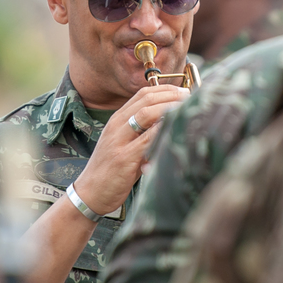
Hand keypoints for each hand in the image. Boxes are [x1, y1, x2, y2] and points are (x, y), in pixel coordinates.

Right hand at [74, 85, 188, 213]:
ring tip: (188, 110)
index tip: (185, 91)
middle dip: (173, 96)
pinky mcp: (123, 158)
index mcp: (117, 120)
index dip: (166, 89)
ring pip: (147, 114)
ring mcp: (119, 140)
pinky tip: (177, 130)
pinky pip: (147, 139)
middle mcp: (117, 125)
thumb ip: (143, 132)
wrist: (90, 192)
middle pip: (147, 99)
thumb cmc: (112, 170)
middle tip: (192, 98)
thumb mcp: (125, 144)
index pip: (143, 94)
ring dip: (171, 109)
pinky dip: (163, 132)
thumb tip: (170, 122)